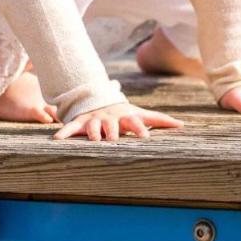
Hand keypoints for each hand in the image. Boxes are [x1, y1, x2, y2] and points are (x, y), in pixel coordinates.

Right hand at [52, 102, 183, 140]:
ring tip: (93, 139)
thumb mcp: (140, 114)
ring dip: (92, 132)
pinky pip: (70, 127)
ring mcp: (94, 120)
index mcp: (125, 117)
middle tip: (114, 139)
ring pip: (92, 127)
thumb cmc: (123, 114)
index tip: (144, 136)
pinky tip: (56, 140)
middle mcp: (109, 119)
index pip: (134, 122)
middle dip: (112, 132)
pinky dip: (63, 133)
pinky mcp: (80, 123)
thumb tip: (183, 125)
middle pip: (111, 126)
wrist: (97, 100)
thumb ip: (161, 120)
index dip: (139, 128)